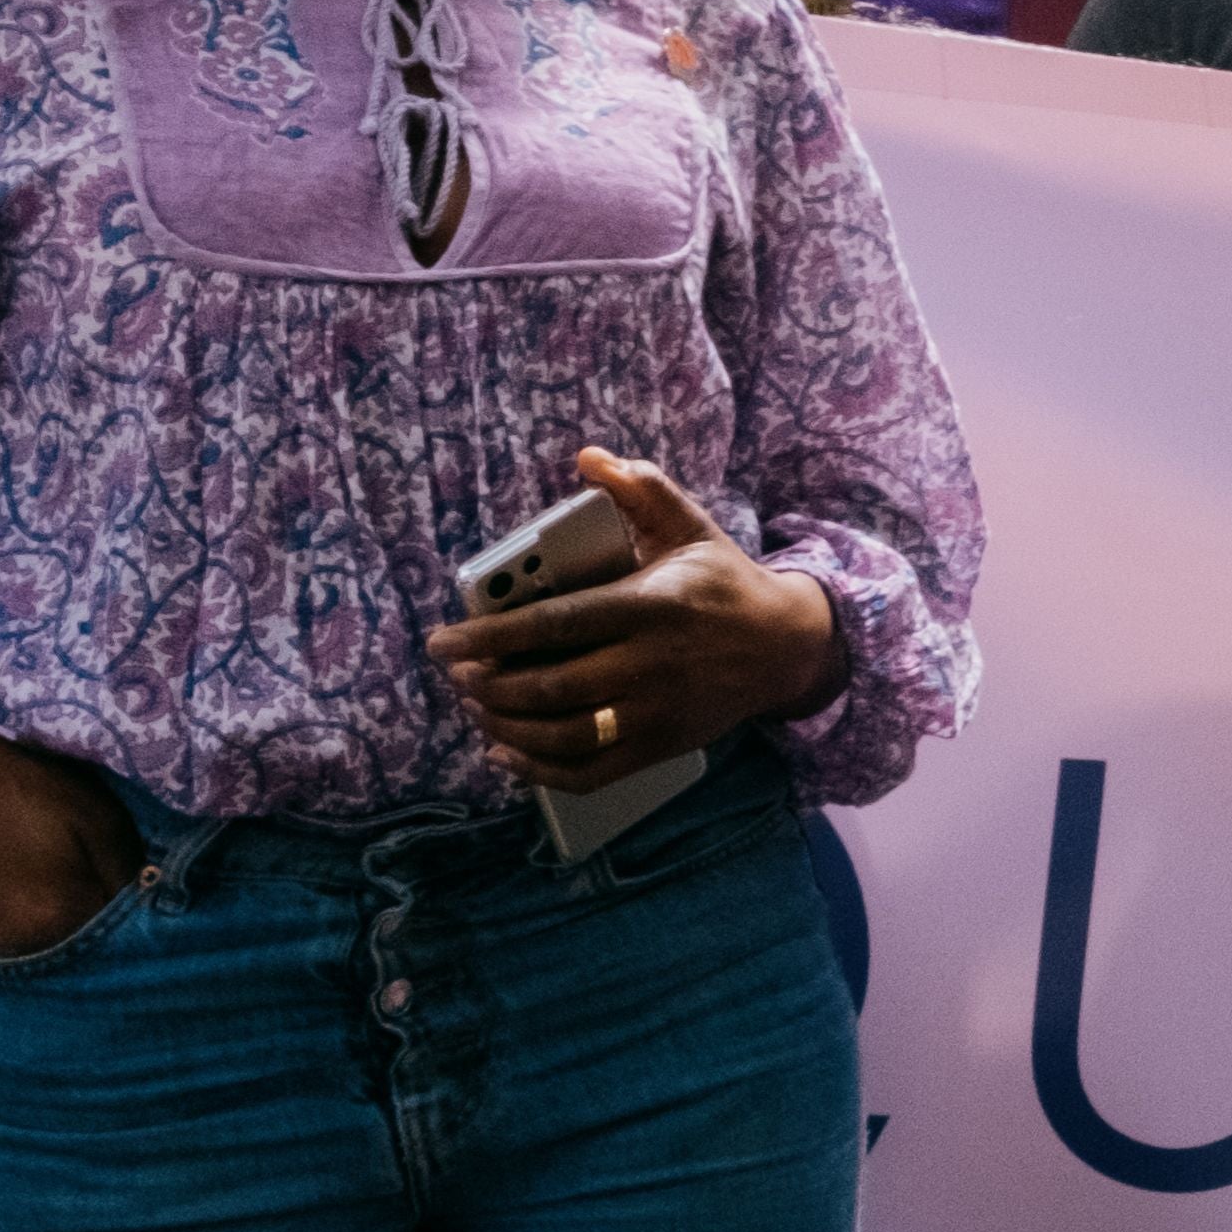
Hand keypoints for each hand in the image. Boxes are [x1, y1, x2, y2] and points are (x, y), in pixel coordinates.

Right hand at [0, 677, 147, 960]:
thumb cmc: (28, 795)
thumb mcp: (100, 821)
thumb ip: (133, 871)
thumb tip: (158, 905)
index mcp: (62, 919)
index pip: (124, 944)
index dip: (143, 925)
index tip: (157, 908)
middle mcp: (25, 949)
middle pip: (87, 955)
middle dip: (112, 933)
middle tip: (121, 900)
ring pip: (56, 954)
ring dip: (77, 933)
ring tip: (82, 897)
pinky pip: (26, 946)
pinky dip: (44, 930)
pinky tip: (46, 899)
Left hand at [426, 451, 845, 787]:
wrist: (788, 647)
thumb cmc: (724, 583)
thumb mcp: (691, 526)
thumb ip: (641, 488)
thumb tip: (588, 458)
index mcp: (651, 605)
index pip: (557, 624)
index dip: (491, 634)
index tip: (443, 640)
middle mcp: (653, 664)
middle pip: (551, 686)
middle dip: (488, 684)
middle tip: (456, 673)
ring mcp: (657, 712)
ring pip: (563, 734)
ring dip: (504, 726)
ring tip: (475, 706)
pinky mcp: (661, 746)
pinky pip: (589, 772)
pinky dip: (537, 771)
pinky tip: (505, 753)